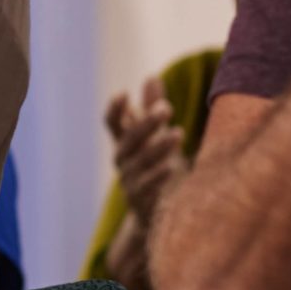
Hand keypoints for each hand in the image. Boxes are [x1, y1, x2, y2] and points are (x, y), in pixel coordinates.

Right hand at [105, 75, 185, 224]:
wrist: (152, 213)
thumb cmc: (154, 166)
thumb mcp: (154, 136)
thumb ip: (151, 108)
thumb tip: (151, 76)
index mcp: (124, 143)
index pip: (112, 123)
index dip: (115, 109)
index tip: (124, 93)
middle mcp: (123, 160)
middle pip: (129, 139)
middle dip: (146, 123)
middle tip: (166, 108)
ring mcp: (129, 181)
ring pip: (140, 161)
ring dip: (158, 147)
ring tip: (179, 134)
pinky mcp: (141, 200)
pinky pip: (147, 186)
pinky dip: (157, 176)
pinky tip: (172, 167)